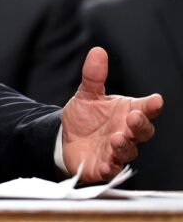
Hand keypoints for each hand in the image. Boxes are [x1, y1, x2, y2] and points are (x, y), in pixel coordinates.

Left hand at [62, 47, 162, 181]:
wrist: (66, 138)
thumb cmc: (85, 117)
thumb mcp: (86, 94)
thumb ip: (93, 76)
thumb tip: (97, 51)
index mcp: (127, 112)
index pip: (145, 109)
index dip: (152, 106)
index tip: (156, 101)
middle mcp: (126, 132)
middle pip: (143, 131)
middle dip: (140, 125)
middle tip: (133, 118)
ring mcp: (116, 151)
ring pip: (128, 151)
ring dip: (124, 145)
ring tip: (117, 138)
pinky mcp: (103, 167)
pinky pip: (110, 170)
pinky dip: (109, 168)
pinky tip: (106, 165)